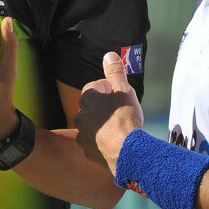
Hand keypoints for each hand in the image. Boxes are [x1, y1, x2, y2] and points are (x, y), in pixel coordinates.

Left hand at [74, 52, 143, 173]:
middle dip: (102, 107)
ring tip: (117, 128)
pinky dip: (101, 142)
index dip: (105, 89)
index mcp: (88, 100)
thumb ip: (115, 72)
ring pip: (90, 126)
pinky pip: (93, 143)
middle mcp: (81, 117)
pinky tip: (114, 142)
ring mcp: (83, 136)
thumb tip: (109, 55)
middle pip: (90, 108)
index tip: (116, 92)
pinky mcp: (88, 152)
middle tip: (118, 110)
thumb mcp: (124, 90)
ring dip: (100, 125)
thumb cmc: (125, 118)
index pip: (92, 88)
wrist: (126, 151)